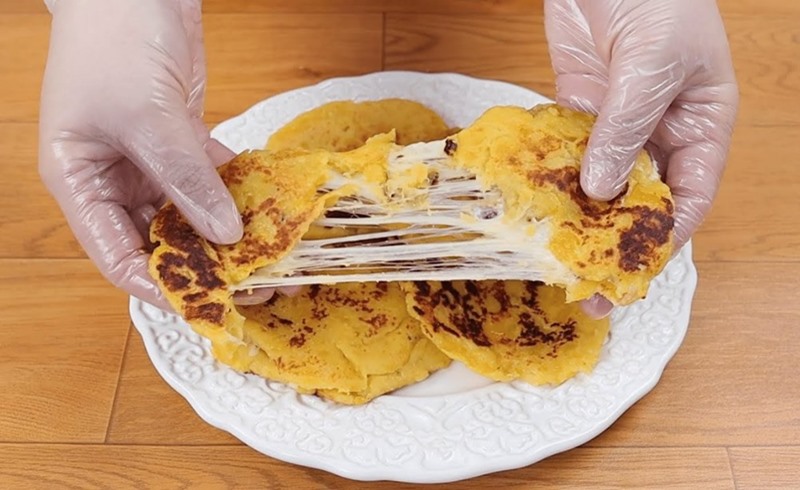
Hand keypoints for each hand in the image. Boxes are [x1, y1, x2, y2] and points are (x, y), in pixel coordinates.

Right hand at [39, 0, 246, 308]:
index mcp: (80, 182)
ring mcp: (148, 161)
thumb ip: (186, 179)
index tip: (208, 306)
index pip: (118, 257)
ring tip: (269, 257)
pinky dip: (234, 193)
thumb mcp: (148, 119)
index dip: (160, 287)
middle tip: (253, 287)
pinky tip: (266, 209)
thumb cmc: (114, 40)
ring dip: (226, 233)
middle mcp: (113, 180)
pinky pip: (208, 179)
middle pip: (159, 240)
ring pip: (189, 213)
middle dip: (204, 265)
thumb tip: (226, 233)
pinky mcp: (180, 141)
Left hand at [545, 0, 738, 317]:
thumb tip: (601, 190)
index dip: (662, 238)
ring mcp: (614, 121)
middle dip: (613, 241)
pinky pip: (565, 151)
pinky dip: (551, 176)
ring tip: (552, 256)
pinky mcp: (575, 106)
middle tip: (584, 283)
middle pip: (639, 199)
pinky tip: (533, 206)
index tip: (629, 271)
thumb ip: (626, 128)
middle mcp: (658, 131)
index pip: (688, 198)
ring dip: (577, 216)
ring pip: (598, 181)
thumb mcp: (653, 65)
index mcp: (700, 125)